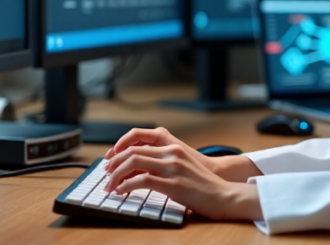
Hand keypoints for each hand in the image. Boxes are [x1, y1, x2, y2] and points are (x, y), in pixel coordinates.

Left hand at [104, 127, 263, 182]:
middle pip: (132, 150)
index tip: (109, 157)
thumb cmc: (203, 182)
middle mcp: (171, 152)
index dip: (119, 145)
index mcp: (173, 145)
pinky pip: (142, 181)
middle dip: (113, 163)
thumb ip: (161, 161)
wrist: (224, 194)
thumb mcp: (182, 164)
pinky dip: (127, 186)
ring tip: (110, 185)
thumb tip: (135, 169)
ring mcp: (172, 168)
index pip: (138, 137)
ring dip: (116, 175)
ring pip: (133, 163)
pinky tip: (122, 191)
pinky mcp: (173, 184)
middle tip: (106, 173)